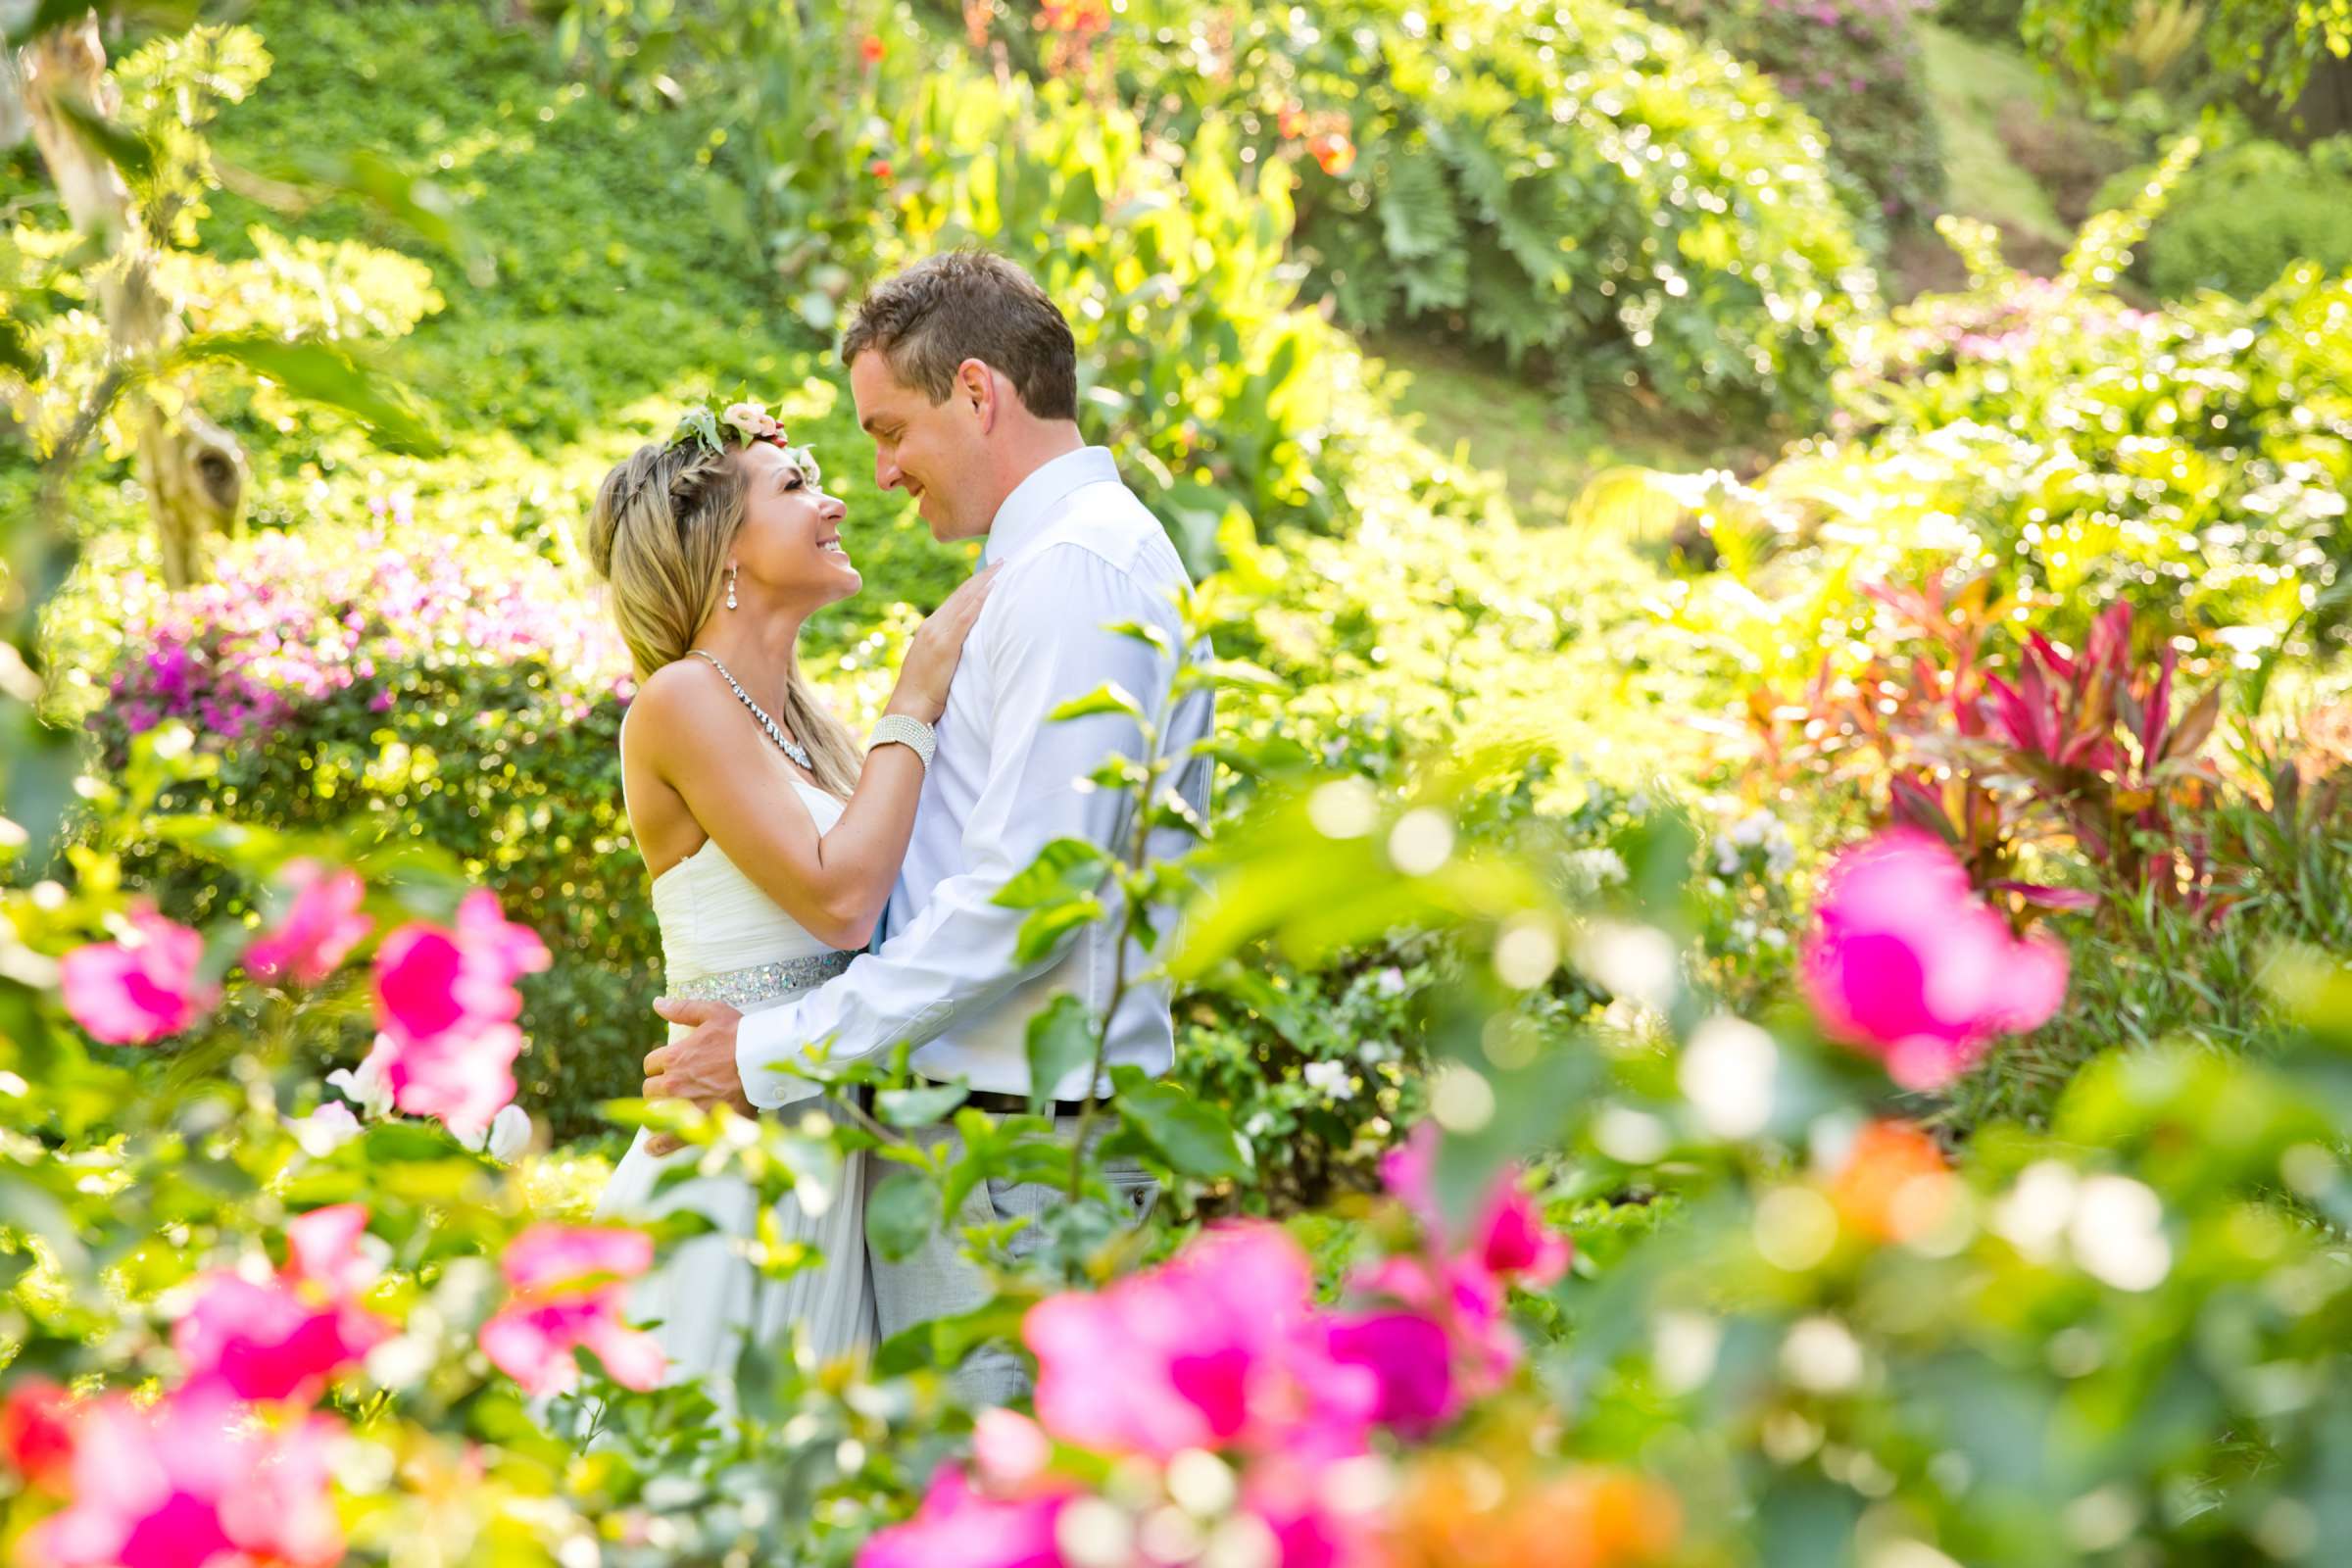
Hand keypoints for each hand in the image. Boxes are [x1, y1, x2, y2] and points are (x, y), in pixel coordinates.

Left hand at [642, 997, 750, 1155]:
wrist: (764, 1061)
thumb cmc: (741, 1035)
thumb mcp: (712, 1013)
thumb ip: (682, 1009)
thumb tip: (657, 1003)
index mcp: (675, 1056)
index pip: (651, 1064)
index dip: (660, 1065)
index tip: (672, 1067)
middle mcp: (674, 1082)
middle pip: (650, 1089)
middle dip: (659, 1088)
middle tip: (675, 1088)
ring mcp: (684, 1105)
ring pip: (654, 1114)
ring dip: (657, 1113)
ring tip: (667, 1113)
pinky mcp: (697, 1124)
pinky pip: (667, 1140)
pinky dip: (657, 1145)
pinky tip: (652, 1147)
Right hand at [887, 562, 1002, 722]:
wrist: (908, 708)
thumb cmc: (924, 695)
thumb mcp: (936, 666)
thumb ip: (948, 652)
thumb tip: (967, 649)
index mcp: (931, 629)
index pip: (956, 600)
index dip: (974, 585)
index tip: (991, 572)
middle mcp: (933, 625)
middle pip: (962, 594)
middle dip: (983, 576)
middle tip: (1004, 561)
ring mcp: (938, 633)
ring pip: (965, 599)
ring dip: (986, 581)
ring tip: (1004, 567)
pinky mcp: (945, 644)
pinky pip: (966, 616)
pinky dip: (981, 600)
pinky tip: (994, 588)